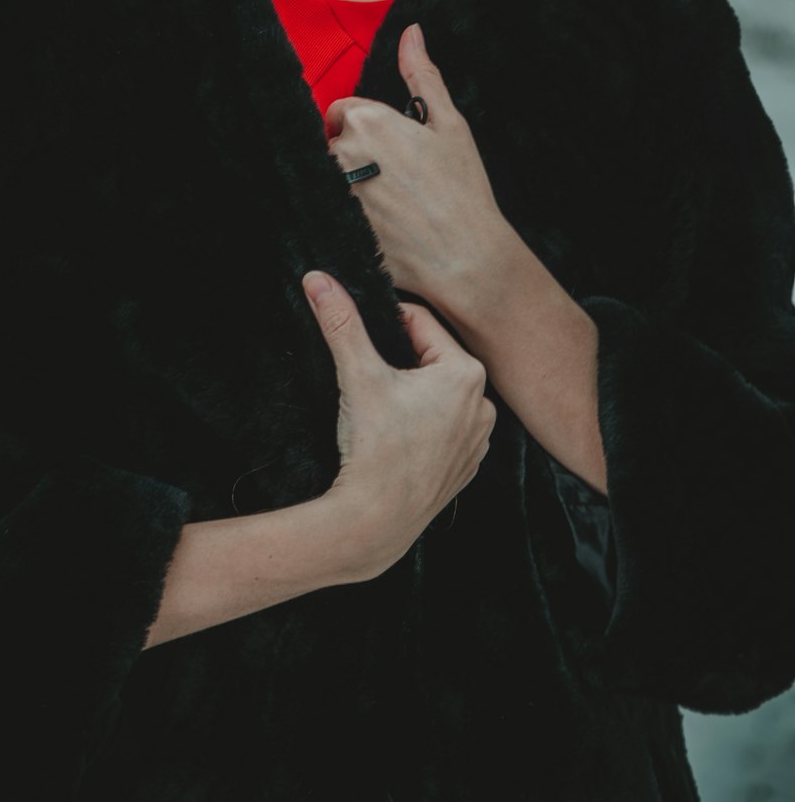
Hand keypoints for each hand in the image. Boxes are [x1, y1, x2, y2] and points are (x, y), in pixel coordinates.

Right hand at [301, 269, 495, 579]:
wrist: (376, 523)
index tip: (362, 342)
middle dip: (399, 361)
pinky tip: (397, 439)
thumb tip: (317, 278)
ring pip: (438, 393)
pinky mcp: (468, 466)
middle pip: (431, 357)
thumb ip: (341, 322)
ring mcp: (479, 439)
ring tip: (382, 412)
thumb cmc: (373, 448)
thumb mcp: (358, 375)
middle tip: (369, 379)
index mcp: (466, 373)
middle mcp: (484, 403)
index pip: (420, 323)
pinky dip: (422, 425)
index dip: (386, 325)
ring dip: (413, 393)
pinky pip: (445, 427)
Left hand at [325, 22, 517, 326]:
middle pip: (331, 145)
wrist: (466, 257)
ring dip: (349, 186)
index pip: (340, 112)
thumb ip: (423, 76)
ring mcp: (333, 192)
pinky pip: (328, 211)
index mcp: (367, 120)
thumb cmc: (462, 189)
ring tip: (391, 206)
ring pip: (328, 178)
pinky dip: (347, 215)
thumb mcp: (449, 125)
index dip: (364, 128)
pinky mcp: (332, 226)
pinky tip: (380, 227)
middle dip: (355, 157)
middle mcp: (342, 153)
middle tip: (395, 181)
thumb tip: (411, 33)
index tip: (390, 150)